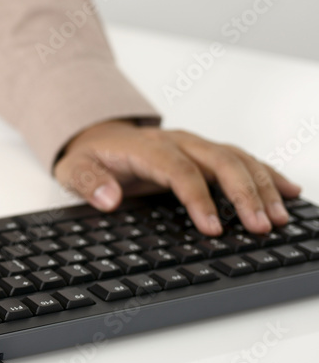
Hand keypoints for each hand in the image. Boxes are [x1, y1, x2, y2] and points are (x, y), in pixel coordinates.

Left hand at [53, 120, 301, 235]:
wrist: (95, 135)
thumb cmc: (88, 155)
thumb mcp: (72, 168)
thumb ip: (87, 182)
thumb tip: (108, 197)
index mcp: (146, 147)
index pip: (179, 170)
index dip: (198, 198)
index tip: (211, 227)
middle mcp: (177, 142)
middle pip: (219, 161)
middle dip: (243, 193)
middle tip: (259, 226)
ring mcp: (195, 145)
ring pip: (237, 159)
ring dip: (261, 187)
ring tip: (278, 217)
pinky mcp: (205, 153)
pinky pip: (242, 160)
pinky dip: (267, 174)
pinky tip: (289, 191)